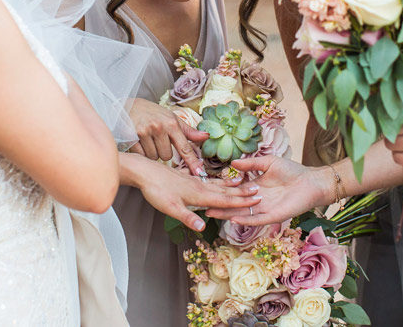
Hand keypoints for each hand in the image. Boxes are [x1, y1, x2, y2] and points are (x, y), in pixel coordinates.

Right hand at [128, 97, 208, 174]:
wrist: (127, 106)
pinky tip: (140, 142)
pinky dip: (142, 153)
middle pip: (167, 156)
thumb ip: (188, 131)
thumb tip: (206, 136)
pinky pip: (142, 156)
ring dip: (152, 152)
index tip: (200, 173)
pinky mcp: (132, 138)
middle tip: (158, 140)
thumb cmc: (153, 114)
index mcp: (171, 123)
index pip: (184, 147)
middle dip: (163, 152)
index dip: (192, 161)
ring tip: (148, 140)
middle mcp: (159, 128)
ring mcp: (145, 132)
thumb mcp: (172, 118)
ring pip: (154, 157)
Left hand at [130, 156, 260, 231]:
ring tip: (243, 182)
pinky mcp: (187, 177)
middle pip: (224, 191)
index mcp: (199, 194)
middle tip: (258, 191)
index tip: (256, 199)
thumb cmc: (156, 191)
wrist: (144, 172)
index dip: (240, 201)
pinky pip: (208, 180)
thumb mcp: (170, 208)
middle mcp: (200, 186)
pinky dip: (217, 180)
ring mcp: (194, 180)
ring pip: (217, 184)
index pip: (224, 200)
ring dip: (231, 185)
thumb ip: (187, 218)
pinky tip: (217, 179)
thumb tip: (202, 228)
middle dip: (242, 192)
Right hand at [205, 155, 329, 225]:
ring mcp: (264, 209)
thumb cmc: (292, 170)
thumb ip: (251, 164)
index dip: (222, 191)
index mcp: (255, 187)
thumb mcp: (269, 162)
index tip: (206, 190)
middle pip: (235, 204)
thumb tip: (233, 163)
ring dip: (227, 214)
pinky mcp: (274, 216)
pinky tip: (233, 218)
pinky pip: (257, 219)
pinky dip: (245, 219)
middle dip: (219, 205)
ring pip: (242, 213)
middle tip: (202, 205)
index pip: (235, 191)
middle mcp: (257, 200)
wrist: (311, 181)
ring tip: (211, 213)